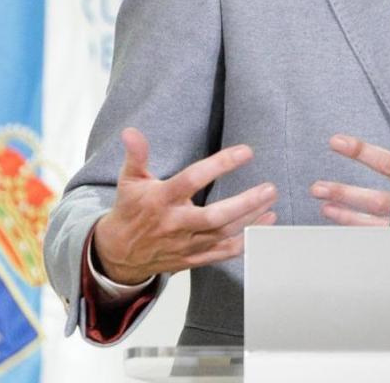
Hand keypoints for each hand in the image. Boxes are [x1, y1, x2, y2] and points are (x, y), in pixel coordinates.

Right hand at [92, 128, 277, 284]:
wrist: (119, 254)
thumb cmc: (129, 211)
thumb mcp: (129, 180)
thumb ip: (136, 155)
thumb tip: (131, 131)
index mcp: (160, 200)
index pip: (192, 179)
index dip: (220, 165)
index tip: (246, 151)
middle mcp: (175, 224)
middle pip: (214, 216)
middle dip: (245, 203)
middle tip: (269, 188)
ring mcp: (185, 244)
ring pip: (223, 234)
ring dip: (251, 220)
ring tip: (271, 201)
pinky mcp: (192, 259)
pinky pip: (223, 253)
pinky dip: (246, 242)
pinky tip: (265, 227)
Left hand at [310, 108, 389, 226]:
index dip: (361, 152)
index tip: (338, 142)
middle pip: (378, 199)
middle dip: (345, 192)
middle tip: (318, 187)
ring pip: (379, 223)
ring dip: (349, 217)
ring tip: (325, 208)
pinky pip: (389, 241)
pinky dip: (367, 236)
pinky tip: (348, 229)